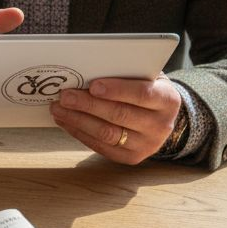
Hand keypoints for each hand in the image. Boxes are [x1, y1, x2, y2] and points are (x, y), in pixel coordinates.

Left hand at [48, 74, 182, 163]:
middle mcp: (161, 126)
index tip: (93, 85)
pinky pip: (101, 146)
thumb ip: (126, 73)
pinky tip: (66, 121)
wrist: (160, 116)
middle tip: (65, 96)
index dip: (117, 90)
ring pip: (107, 133)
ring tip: (58, 108)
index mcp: (167, 100)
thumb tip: (88, 70)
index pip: (142, 94)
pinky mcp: (131, 158)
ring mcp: (147, 145)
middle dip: (88, 105)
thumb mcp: (145, 76)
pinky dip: (79, 132)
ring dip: (78, 120)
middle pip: (120, 115)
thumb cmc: (146, 88)